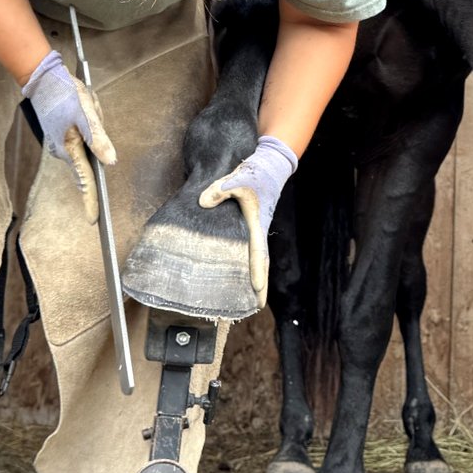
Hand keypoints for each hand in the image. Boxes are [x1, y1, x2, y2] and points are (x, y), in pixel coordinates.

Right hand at [22, 50, 116, 222]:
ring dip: (92, 131)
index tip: (95, 220)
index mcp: (71, 149)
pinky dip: (86, 131)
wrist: (41, 78)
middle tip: (91, 117)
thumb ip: (98, 138)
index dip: (91, 201)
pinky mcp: (61, 138)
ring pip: (86, 150)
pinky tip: (83, 110)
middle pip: (89, 164)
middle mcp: (64, 152)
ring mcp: (61, 146)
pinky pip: (80, 142)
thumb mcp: (86, 113)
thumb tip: (110, 161)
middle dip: (97, 148)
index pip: (85, 181)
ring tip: (83, 104)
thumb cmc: (64, 93)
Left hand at [198, 136, 297, 295]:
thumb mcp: (237, 177)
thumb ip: (220, 189)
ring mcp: (256, 230)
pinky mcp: (252, 226)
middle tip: (256, 306)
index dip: (258, 272)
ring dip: (255, 277)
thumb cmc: (255, 173)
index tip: (256, 289)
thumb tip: (203, 202)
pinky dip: (250, 264)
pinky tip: (240, 273)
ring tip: (251, 298)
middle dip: (260, 285)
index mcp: (257, 223)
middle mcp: (259, 230)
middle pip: (261, 262)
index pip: (258, 252)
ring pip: (257, 258)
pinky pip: (251, 249)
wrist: (269, 165)